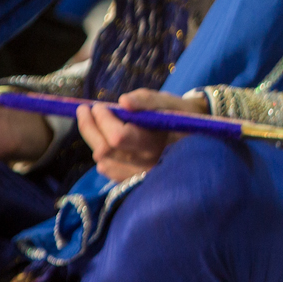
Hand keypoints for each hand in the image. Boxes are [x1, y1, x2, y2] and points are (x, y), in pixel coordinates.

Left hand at [77, 90, 205, 182]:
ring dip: (93, 140)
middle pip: (105, 150)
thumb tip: (123, 101)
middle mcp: (149, 163)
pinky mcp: (136, 181)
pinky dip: (101, 155)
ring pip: (103, 161)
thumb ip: (146, 100)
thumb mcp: (167, 101)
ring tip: (92, 123)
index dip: (102, 120)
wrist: (197, 135)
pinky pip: (109, 172)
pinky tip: (104, 142)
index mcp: (158, 142)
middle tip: (84, 110)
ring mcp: (142, 175)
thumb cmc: (179, 114)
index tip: (97, 106)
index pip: (118, 136)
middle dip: (89, 127)